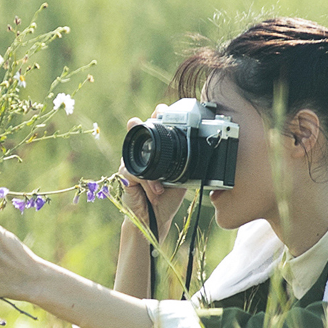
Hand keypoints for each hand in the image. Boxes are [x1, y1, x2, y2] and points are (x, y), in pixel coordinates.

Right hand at [119, 109, 188, 242]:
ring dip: (152, 166)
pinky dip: (149, 184)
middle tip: (154, 116)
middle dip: (144, 123)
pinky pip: (137, 173)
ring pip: (138, 153)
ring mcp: (131, 163)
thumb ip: (185, 165)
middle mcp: (141, 154)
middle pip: (138, 130)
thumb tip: (202, 151)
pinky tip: (157, 192)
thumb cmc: (168, 197)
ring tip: (161, 182)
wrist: (156, 218)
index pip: (154, 128)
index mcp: (155, 152)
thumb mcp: (181, 178)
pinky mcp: (125, 176)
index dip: (157, 116)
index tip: (163, 109)